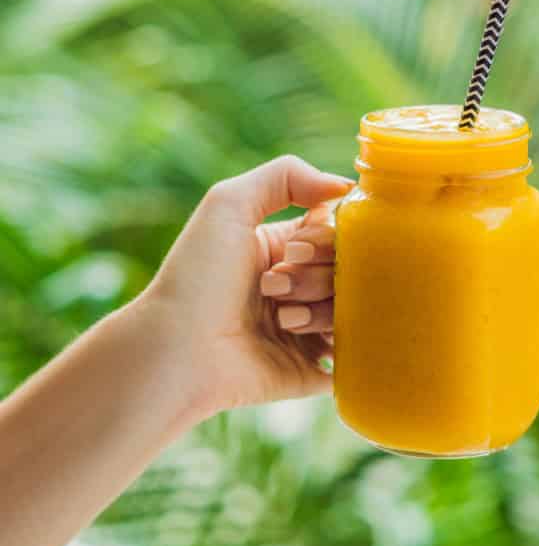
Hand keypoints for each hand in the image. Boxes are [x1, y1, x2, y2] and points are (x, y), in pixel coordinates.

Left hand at [144, 155, 352, 415]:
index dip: (326, 239)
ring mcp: (307, 331)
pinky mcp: (311, 370)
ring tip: (280, 320)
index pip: (337, 234)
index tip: (294, 250)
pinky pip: (353, 354)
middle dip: (316, 277)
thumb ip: (287, 175)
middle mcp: (298, 288)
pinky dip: (341, 344)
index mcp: (283, 250)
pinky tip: (302, 340)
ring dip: (319, 310)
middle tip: (272, 287)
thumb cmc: (197, 277)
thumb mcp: (229, 203)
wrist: (177, 350)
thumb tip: (347, 186)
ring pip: (352, 311)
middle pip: (348, 272)